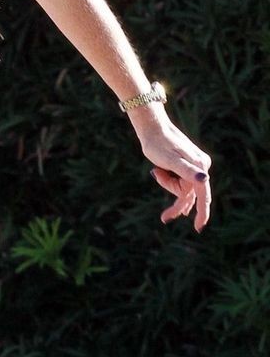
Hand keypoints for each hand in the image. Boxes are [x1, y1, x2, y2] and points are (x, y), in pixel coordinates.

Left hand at [135, 115, 211, 230]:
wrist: (152, 128)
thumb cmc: (158, 144)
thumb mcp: (170, 160)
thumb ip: (187, 171)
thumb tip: (204, 179)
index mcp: (199, 166)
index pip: (202, 195)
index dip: (202, 213)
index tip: (198, 228)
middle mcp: (201, 166)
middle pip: (190, 193)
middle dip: (176, 201)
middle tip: (164, 218)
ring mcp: (195, 165)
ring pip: (184, 188)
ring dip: (168, 185)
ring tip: (156, 171)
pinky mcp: (187, 164)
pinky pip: (181, 181)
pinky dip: (169, 182)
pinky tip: (160, 174)